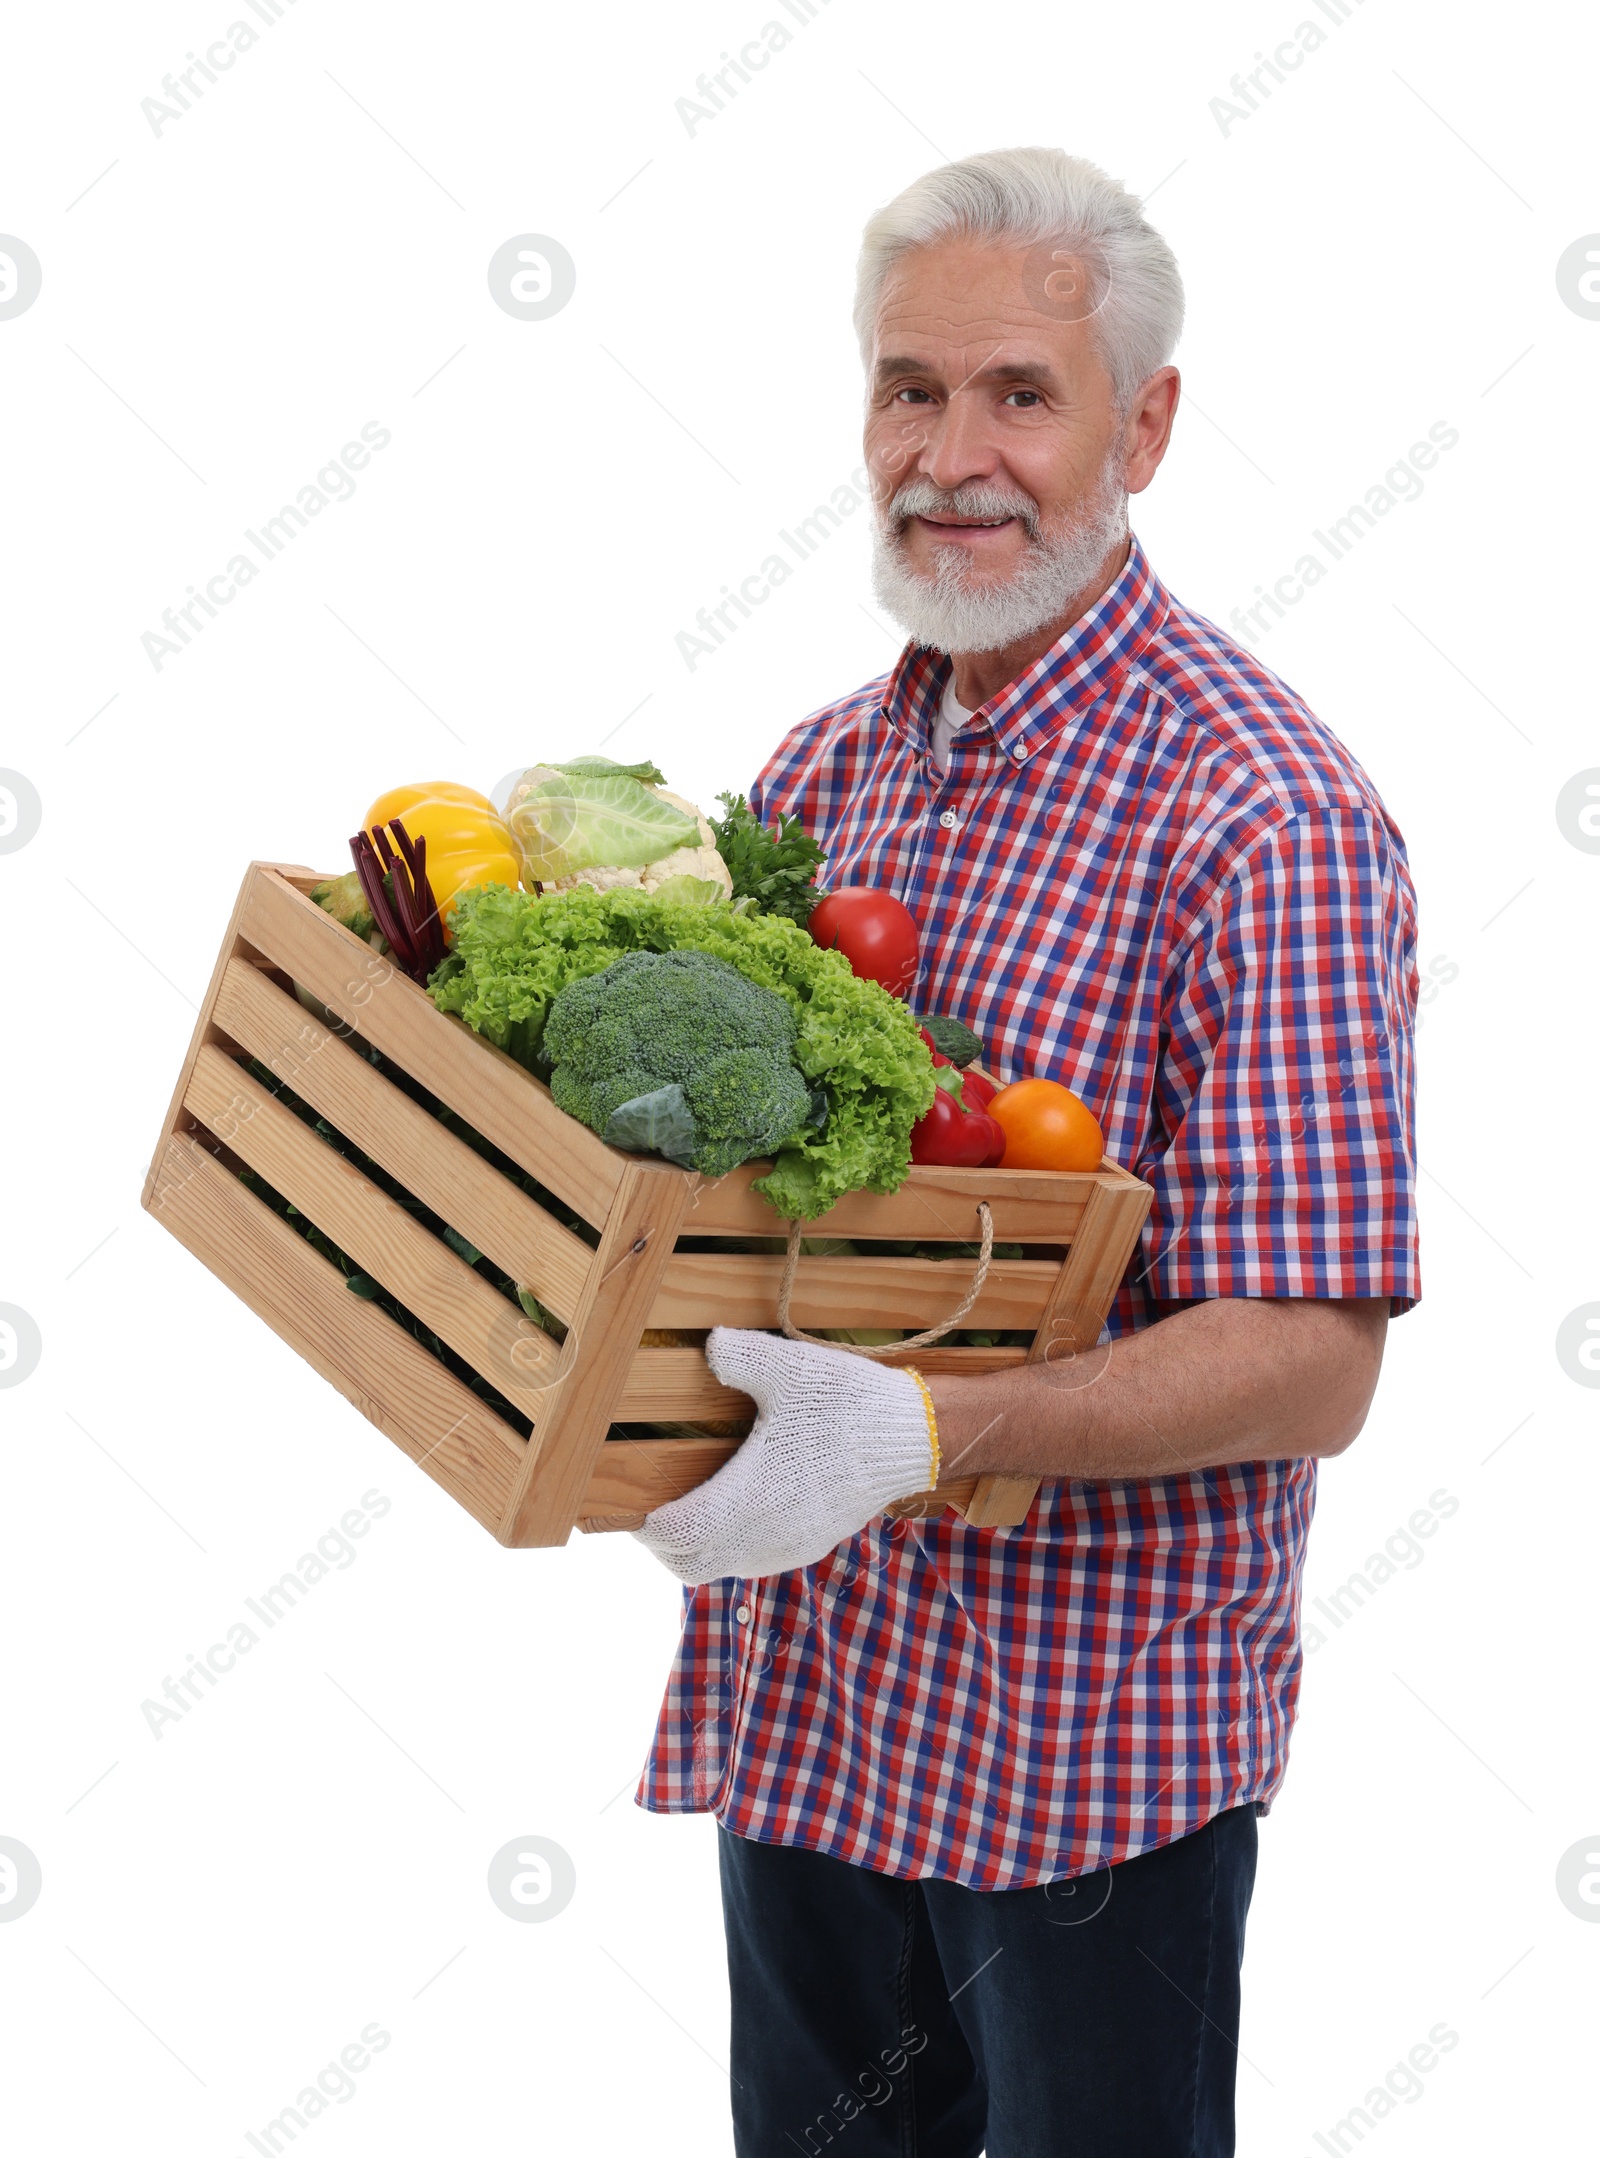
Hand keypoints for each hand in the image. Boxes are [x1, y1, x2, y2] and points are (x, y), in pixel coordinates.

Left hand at [632, 1329, 938, 1584]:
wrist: (916, 1438)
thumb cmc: (849, 1405)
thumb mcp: (791, 1369)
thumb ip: (741, 1356)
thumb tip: (708, 1345)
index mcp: (749, 1498)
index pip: (676, 1535)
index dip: (644, 1523)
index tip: (630, 1499)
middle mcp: (764, 1535)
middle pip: (688, 1565)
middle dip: (662, 1542)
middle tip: (651, 1505)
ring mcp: (788, 1547)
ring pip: (719, 1568)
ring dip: (695, 1546)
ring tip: (686, 1505)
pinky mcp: (809, 1546)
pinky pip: (749, 1562)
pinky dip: (727, 1546)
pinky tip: (732, 1507)